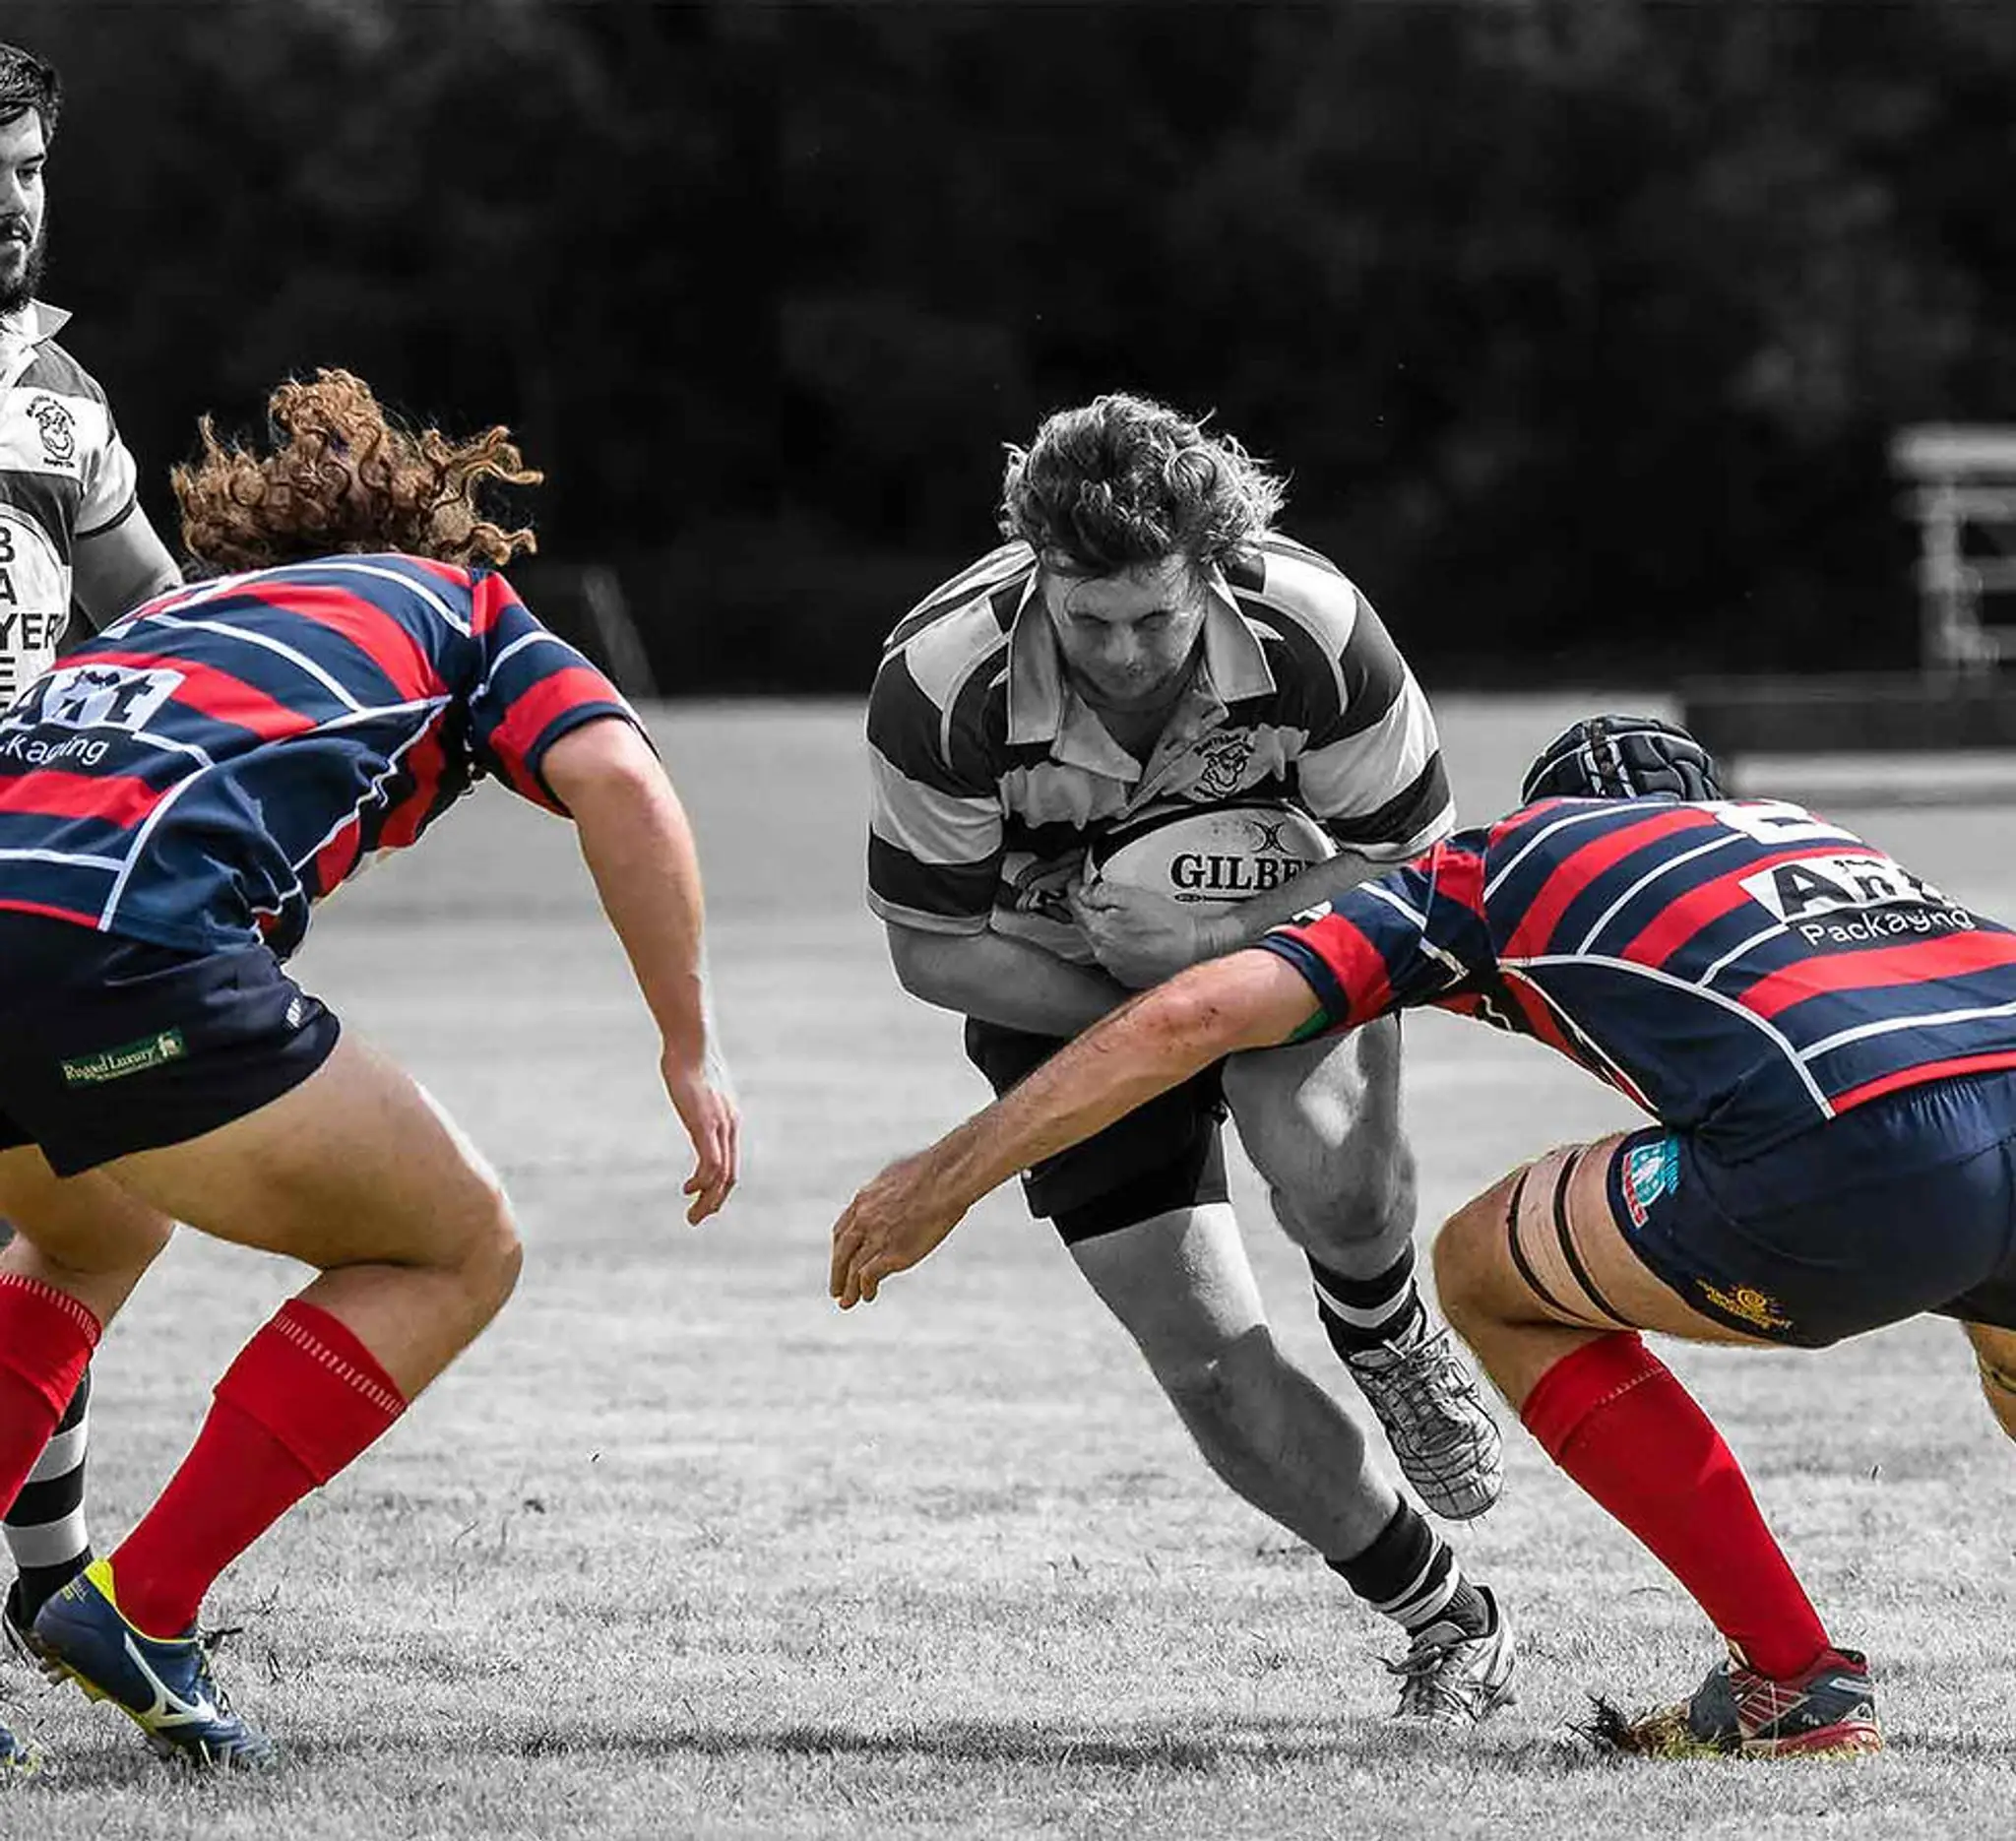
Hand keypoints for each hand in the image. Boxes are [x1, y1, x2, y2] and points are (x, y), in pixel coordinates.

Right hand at [661, 1044, 739, 1223]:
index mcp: (729, 1119)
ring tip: (692, 1216)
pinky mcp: (706, 1124)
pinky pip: (711, 1163)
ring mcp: (720, 1126)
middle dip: (715, 1202)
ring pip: (722, 1176)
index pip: (730, 1162)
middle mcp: (730, 1125)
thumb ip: (696, 1096)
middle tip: (696, 1218)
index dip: (719, 1187)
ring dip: (708, 1200)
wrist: (692, 1042)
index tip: (701, 1200)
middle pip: (730, 1176)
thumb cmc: (688, 1057)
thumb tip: (688, 1092)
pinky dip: (702, 1182)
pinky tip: (688, 1190)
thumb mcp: (696, 1084)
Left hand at [829, 1147, 970, 1307]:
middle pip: (842, 1252)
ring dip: (849, 1288)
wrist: (945, 1178)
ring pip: (853, 1268)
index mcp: (865, 1200)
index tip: (841, 1259)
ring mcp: (876, 1236)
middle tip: (835, 1290)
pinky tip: (869, 1296)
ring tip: (847, 1302)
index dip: (840, 1248)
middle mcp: (864, 1219)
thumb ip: (892, 1190)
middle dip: (837, 1272)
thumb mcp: (901, 1175)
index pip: (843, 1229)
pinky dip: (866, 1288)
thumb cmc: (934, 1171)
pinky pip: (869, 1276)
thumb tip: (899, 1190)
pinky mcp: (892, 1252)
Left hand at [1068, 880, 1233, 988]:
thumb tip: (1086, 892)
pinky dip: (1120, 945)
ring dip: (1104, 928)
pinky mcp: (1131, 975)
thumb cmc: (1170, 926)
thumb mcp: (1133, 896)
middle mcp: (1104, 953)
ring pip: (1101, 942)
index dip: (1075, 889)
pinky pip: (1117, 956)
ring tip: (1121, 915)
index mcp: (1100, 931)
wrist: (1196, 950)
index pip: (1075, 906)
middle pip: (1086, 925)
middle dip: (1088, 909)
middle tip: (1096, 894)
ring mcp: (1116, 967)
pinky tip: (1135, 936)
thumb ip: (1103, 893)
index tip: (1077, 881)